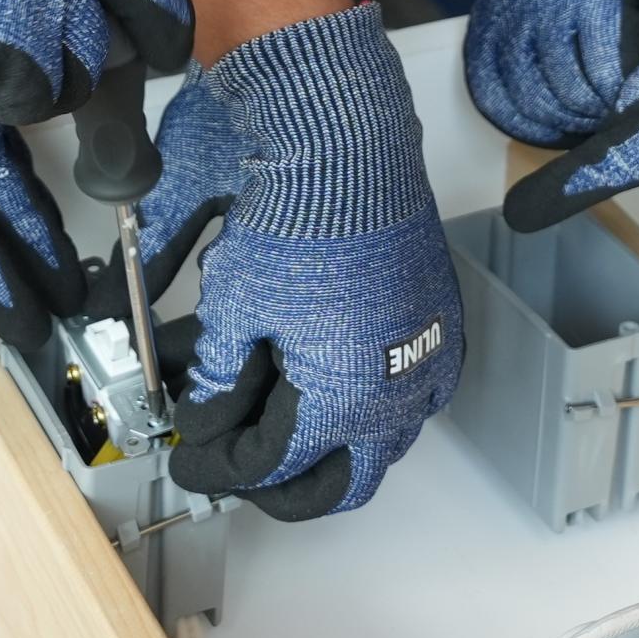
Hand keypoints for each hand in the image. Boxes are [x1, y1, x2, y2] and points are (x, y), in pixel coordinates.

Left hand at [147, 3, 459, 519]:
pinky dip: (380, 408)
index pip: (274, 466)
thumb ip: (218, 379)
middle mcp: (397, 395)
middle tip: (247, 469)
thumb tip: (202, 414)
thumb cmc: (301, 219)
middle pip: (343, 481)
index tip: (196, 456)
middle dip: (288, 485)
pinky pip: (418, 395)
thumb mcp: (234, 308)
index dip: (224, 467)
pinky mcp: (442, 324)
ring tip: (290, 432)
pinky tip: (347, 389)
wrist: (352, 153)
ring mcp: (428, 361)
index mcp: (342, 401)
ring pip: (387, 443)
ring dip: (339, 450)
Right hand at [463, 0, 638, 144]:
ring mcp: (508, 10)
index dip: (626, 101)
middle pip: (566, 87)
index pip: (606, 68)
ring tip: (588, 122)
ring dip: (560, 121)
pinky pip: (491, 88)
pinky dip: (517, 118)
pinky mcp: (486, 23)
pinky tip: (546, 122)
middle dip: (596, 115)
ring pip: (527, 95)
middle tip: (617, 120)